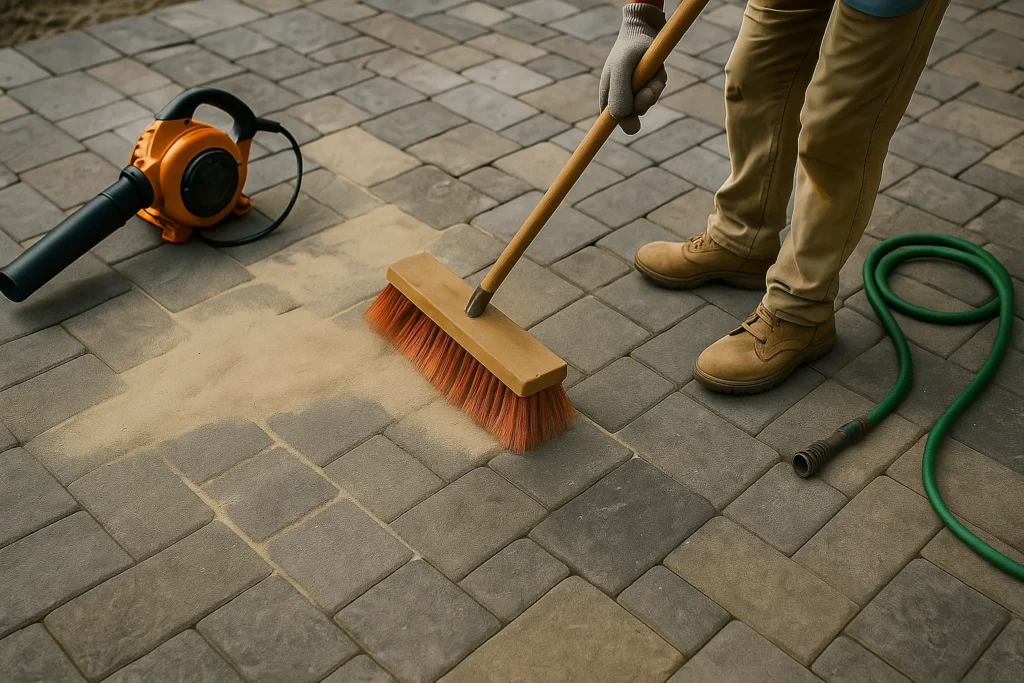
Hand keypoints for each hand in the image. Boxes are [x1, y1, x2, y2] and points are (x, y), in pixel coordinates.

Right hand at [599, 3, 667, 134]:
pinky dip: (658, 82)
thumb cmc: (627, 50)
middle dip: (642, 104)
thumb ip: (619, 94)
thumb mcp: (621, 70)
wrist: (643, 31)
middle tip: (646, 90)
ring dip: (652, 89)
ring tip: (649, 71)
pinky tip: (655, 69)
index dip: (615, 129)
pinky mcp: (649, 87)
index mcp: (607, 99)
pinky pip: (657, 92)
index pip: (608, 124)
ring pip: (647, 105)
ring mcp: (635, 94)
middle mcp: (620, 99)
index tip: (625, 131)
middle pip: (632, 119)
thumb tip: (623, 119)